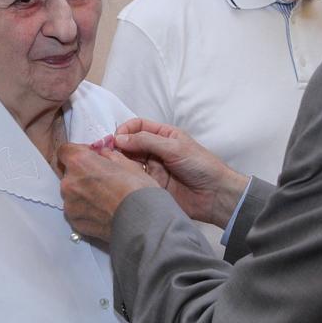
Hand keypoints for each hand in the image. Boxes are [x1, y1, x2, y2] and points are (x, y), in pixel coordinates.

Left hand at [59, 143, 159, 241]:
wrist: (143, 222)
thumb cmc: (138, 192)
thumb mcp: (128, 164)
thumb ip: (109, 156)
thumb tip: (104, 154)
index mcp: (79, 162)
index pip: (65, 150)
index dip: (78, 152)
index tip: (90, 157)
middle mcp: (69, 182)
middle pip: (69, 173)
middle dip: (83, 174)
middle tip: (103, 179)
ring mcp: (69, 204)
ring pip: (72, 193)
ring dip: (83, 192)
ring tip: (105, 199)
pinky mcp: (74, 221)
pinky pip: (76, 210)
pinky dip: (85, 209)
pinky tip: (103, 211)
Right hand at [115, 118, 249, 227]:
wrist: (215, 196)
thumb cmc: (201, 166)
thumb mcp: (174, 148)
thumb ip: (147, 141)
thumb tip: (119, 139)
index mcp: (163, 135)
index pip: (137, 126)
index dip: (124, 130)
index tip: (115, 139)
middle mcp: (155, 150)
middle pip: (129, 144)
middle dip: (117, 147)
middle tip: (106, 154)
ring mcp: (152, 168)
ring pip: (129, 161)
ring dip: (119, 162)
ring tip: (111, 166)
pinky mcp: (150, 185)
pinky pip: (133, 179)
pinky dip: (125, 177)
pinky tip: (119, 178)